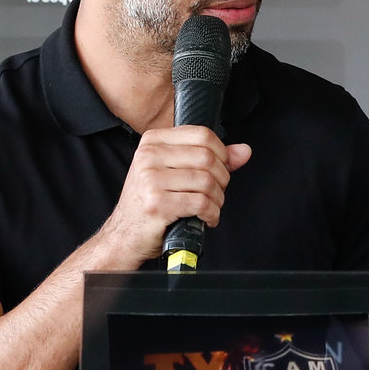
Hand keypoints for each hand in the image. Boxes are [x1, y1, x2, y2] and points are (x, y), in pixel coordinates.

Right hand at [92, 127, 251, 265]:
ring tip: (210, 206)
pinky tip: (205, 217)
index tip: (221, 168)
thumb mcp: (177, 172)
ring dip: (217, 199)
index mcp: (153, 141)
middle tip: (215, 192)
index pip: (202, 134)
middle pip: (208, 158)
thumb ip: (212, 158)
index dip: (221, 153)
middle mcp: (149, 156)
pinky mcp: (157, 203)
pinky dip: (211, 213)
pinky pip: (201, 203)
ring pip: (207, 181)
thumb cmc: (152, 202)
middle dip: (222, 179)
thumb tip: (243, 151)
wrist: (125, 235)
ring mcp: (150, 179)